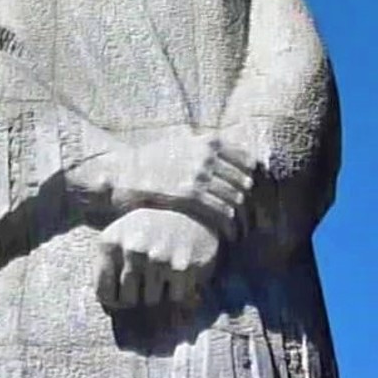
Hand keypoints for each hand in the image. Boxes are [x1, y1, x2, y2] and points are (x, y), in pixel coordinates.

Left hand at [95, 208, 219, 309]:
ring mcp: (157, 258)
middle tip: (149, 276)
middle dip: (139, 295)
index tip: (125, 291)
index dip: (116, 299)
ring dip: (159, 292)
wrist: (190, 211)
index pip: (104, 294)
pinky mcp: (182, 267)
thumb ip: (105, 266)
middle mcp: (132, 250)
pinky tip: (181, 269)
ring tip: (165, 269)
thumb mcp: (119, 238)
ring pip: (152, 301)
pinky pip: (175, 298)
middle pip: (128, 300)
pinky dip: (180, 290)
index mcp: (110, 243)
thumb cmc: (148, 230)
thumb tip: (107, 305)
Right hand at [109, 133, 255, 240]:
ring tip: (240, 231)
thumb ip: (206, 151)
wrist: (123, 173)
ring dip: (241, 219)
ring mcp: (198, 174)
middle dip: (251, 204)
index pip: (248, 162)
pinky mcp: (189, 195)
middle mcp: (207, 155)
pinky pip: (221, 212)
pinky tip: (228, 235)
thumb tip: (234, 162)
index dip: (254, 183)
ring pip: (236, 199)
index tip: (253, 198)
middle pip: (244, 183)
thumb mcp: (182, 146)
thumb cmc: (152, 163)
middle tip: (250, 221)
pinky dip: (228, 226)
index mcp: (209, 141)